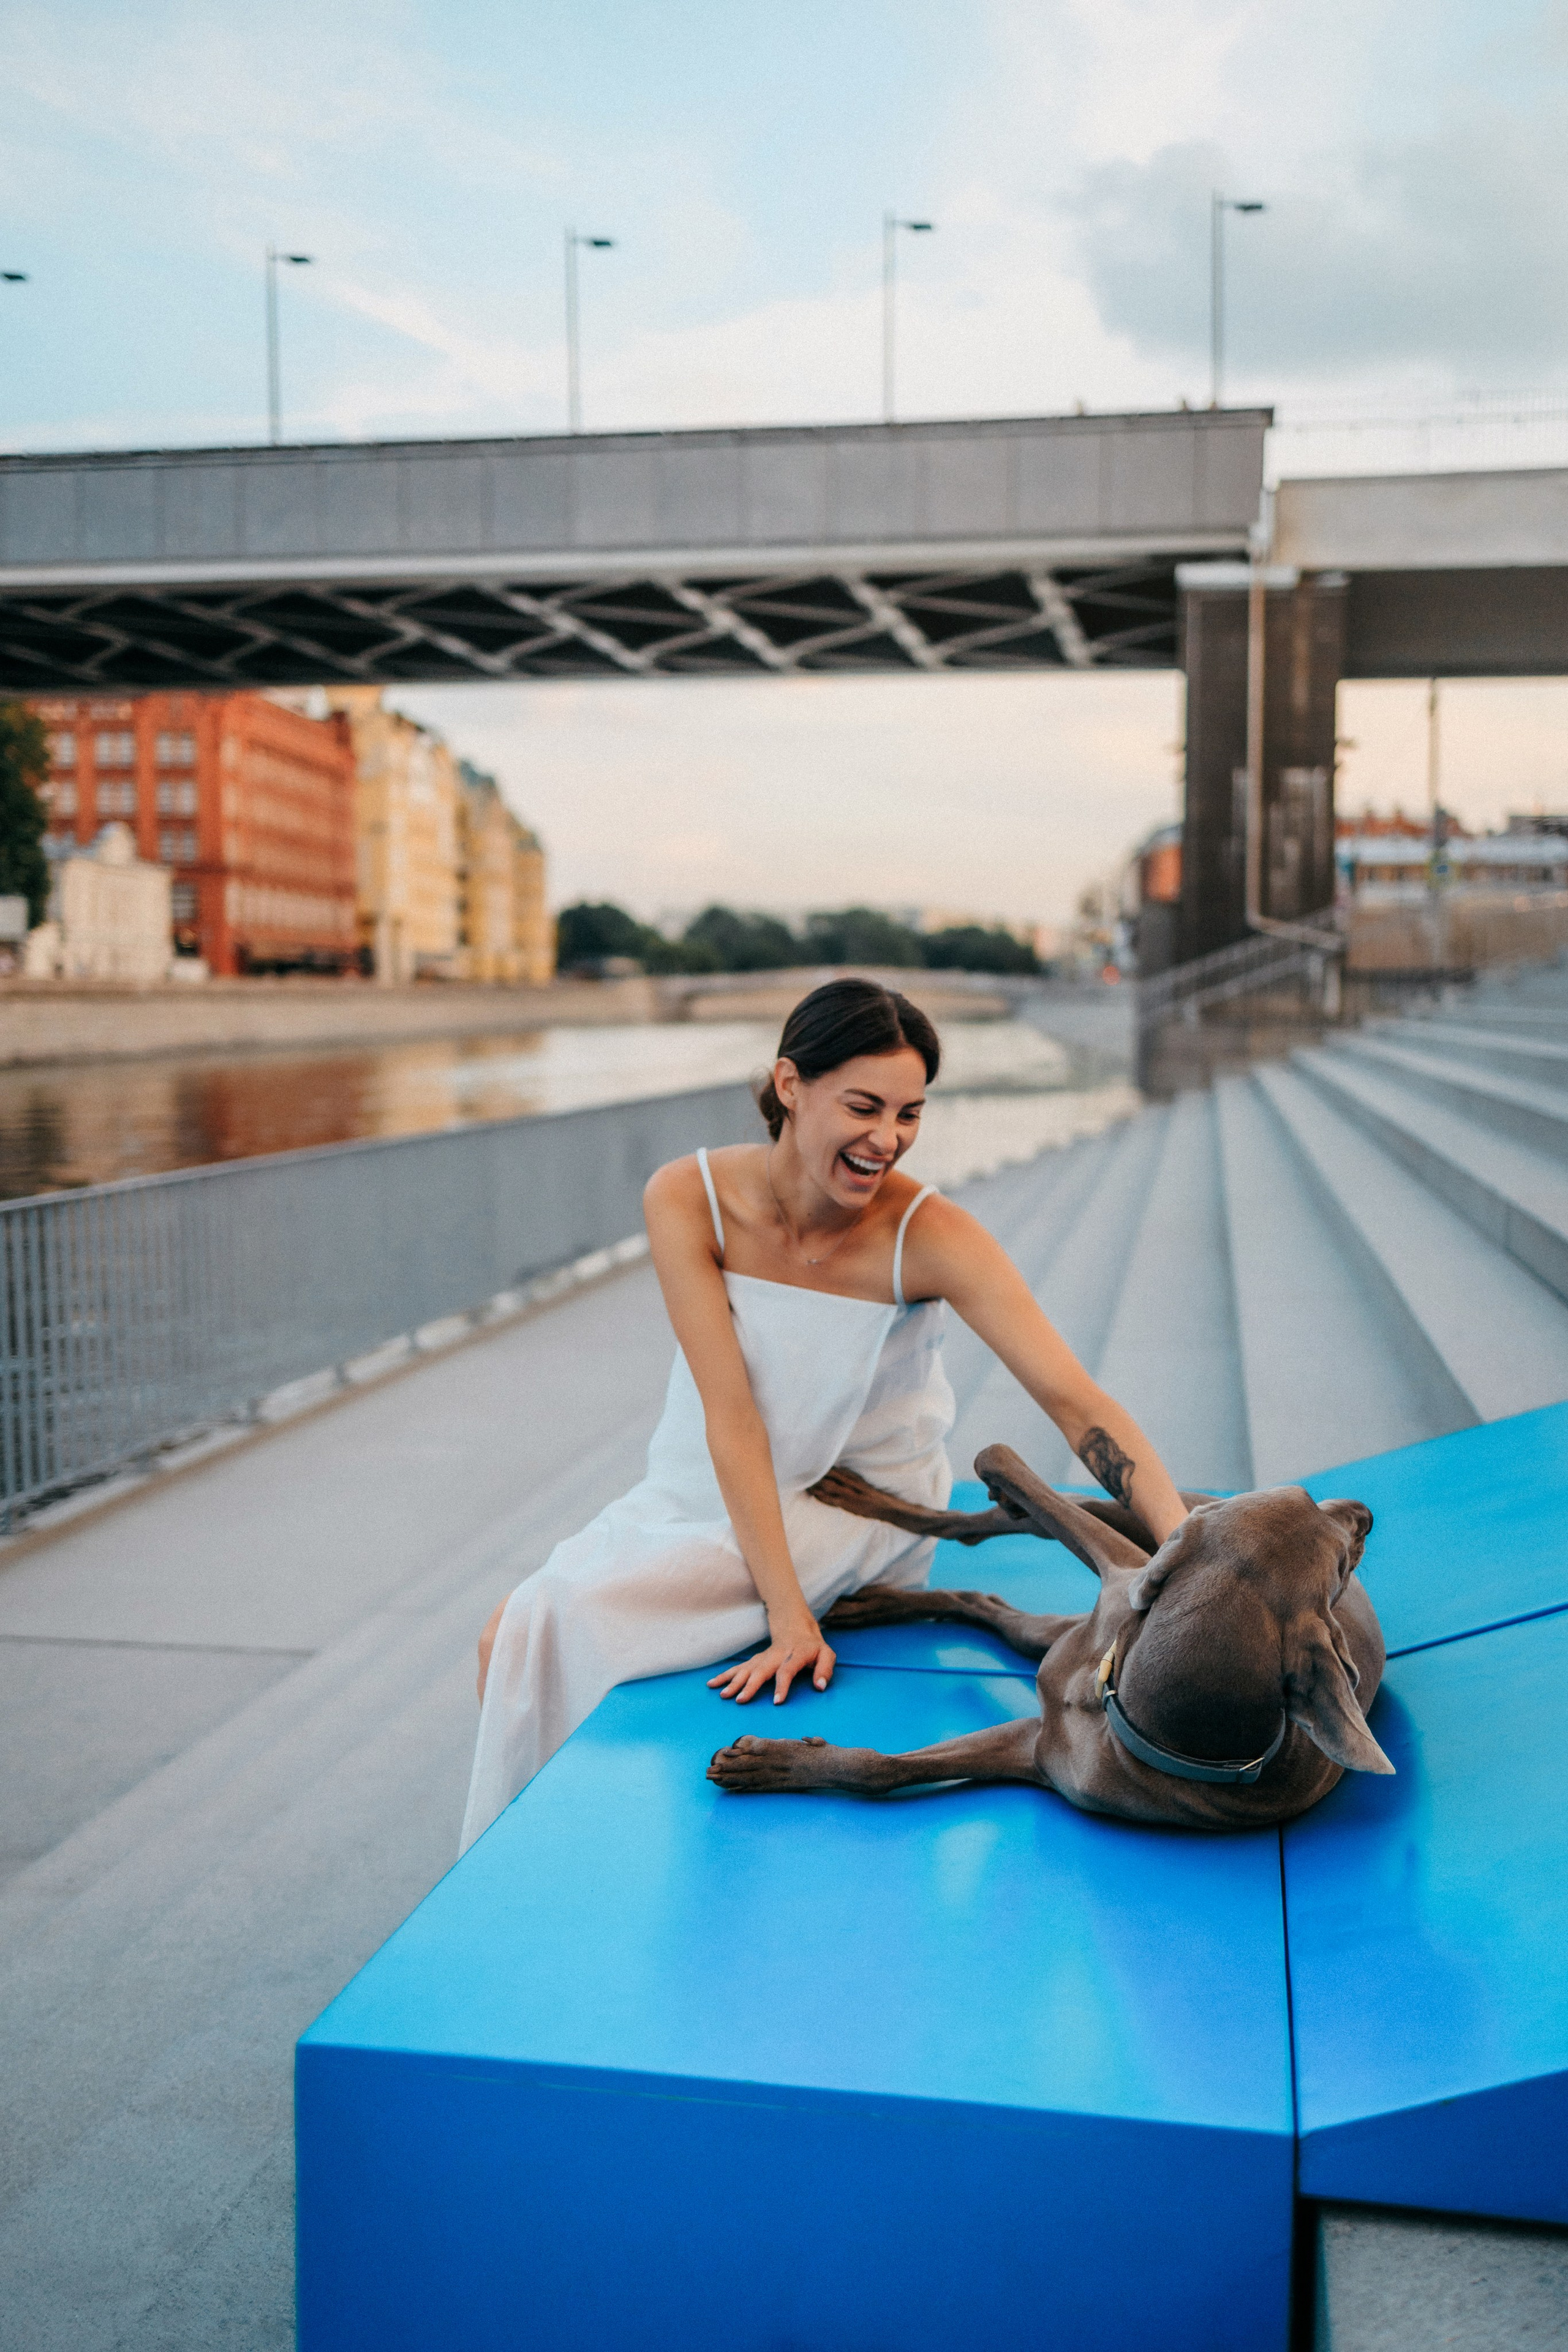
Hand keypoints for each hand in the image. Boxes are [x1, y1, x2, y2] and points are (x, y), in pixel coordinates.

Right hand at [708, 1616, 836, 1705]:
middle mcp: (776, 1655)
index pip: (787, 1670)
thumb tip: (820, 1686)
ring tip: (723, 1695)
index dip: (782, 1685)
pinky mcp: (755, 1659)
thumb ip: (825, 1669)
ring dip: (734, 1681)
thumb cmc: (813, 1646)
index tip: (777, 1702)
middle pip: (762, 1669)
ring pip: (747, 1668)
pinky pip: (739, 1667)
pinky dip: (725, 1675)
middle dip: (750, 1685)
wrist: (796, 1628)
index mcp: (795, 1654)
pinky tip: (713, 1683)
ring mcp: (763, 1657)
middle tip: (740, 1700)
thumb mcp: (827, 1654)